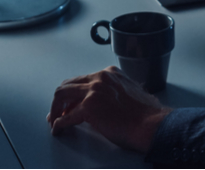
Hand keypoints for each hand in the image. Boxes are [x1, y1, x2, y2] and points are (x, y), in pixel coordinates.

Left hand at [47, 66, 172, 152]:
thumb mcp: (131, 92)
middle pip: (68, 84)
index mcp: (110, 74)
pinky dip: (59, 125)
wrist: (151, 124)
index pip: (83, 80)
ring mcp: (93, 91)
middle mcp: (100, 78)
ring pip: (61, 95)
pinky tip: (58, 130)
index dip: (73, 93)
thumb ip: (116, 92)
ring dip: (54, 109)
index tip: (69, 104)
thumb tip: (105, 104)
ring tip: (54, 121)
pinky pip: (65, 117)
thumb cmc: (146, 114)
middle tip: (56, 113)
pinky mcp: (88, 107)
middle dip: (59, 100)